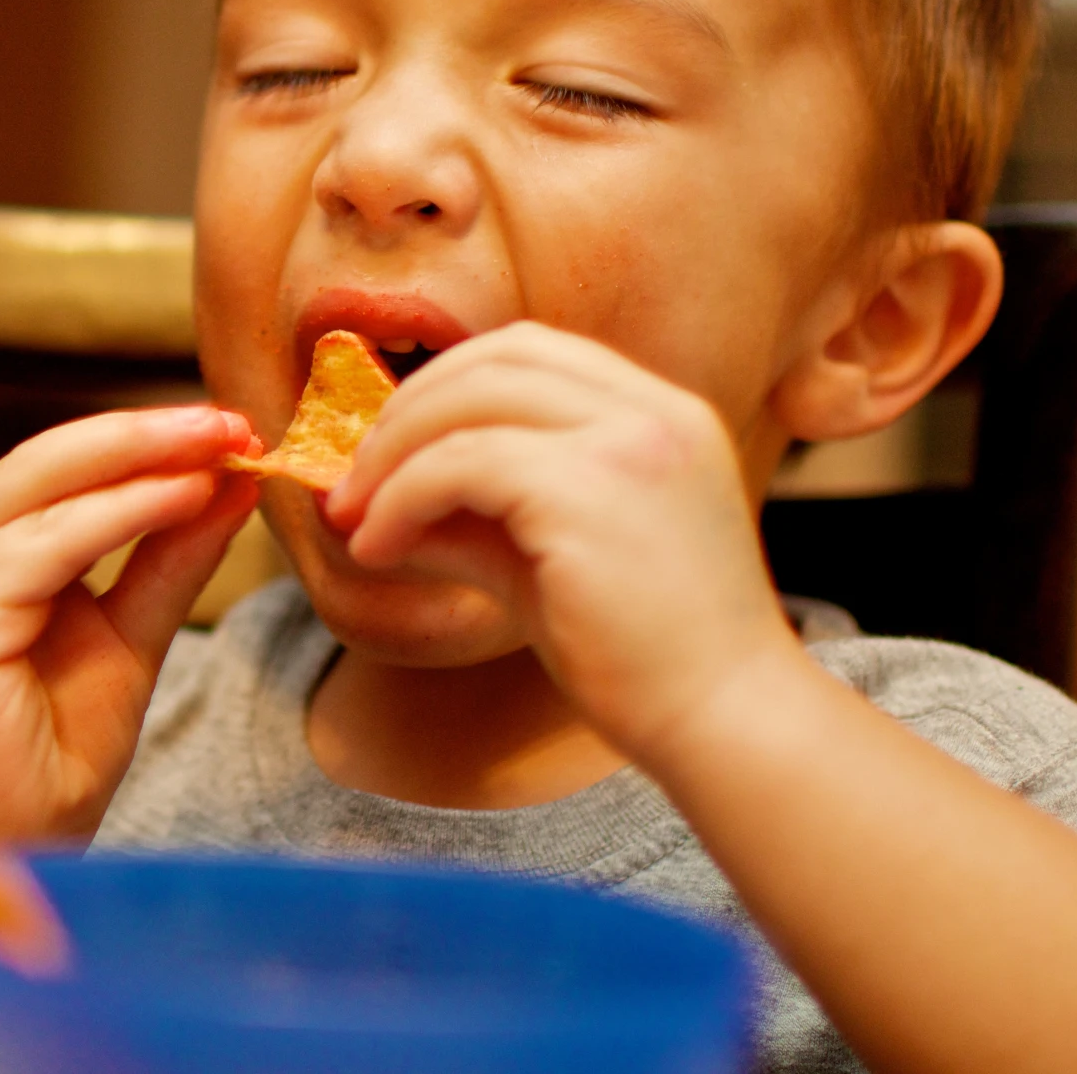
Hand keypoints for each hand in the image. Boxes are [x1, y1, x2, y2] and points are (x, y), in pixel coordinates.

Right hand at [0, 406, 258, 852]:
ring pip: (46, 485)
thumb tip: (229, 482)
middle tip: (232, 418)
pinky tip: (184, 497)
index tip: (231, 426)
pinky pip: (47, 544)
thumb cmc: (53, 753)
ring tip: (221, 445)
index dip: (147, 440)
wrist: (7, 849)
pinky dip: (121, 512)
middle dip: (148, 433)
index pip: (65, 468)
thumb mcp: (131, 636)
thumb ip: (168, 560)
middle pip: (51, 458)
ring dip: (142, 458)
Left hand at [322, 322, 800, 761]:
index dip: (446, 384)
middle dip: (407, 410)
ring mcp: (629, 442)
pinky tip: (376, 548)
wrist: (724, 725)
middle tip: (352, 481)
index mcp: (662, 414)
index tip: (391, 447)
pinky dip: (401, 497)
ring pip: (469, 401)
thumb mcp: (545, 564)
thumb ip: (470, 520)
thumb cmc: (645, 659)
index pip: (532, 352)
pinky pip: (461, 463)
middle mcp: (654, 410)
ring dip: (390, 455)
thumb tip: (368, 505)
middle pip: (496, 357)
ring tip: (353, 520)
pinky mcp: (592, 489)